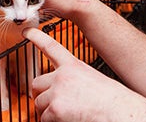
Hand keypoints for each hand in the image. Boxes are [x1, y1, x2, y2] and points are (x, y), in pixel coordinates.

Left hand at [23, 27, 145, 121]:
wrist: (119, 111)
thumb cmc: (112, 98)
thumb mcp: (93, 79)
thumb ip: (74, 80)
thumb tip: (60, 91)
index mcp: (74, 65)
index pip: (51, 47)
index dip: (37, 38)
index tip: (26, 32)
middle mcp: (63, 75)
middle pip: (37, 83)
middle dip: (40, 94)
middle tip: (50, 102)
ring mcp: (57, 92)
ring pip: (38, 103)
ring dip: (47, 110)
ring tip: (66, 113)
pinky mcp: (55, 109)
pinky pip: (43, 118)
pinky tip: (67, 119)